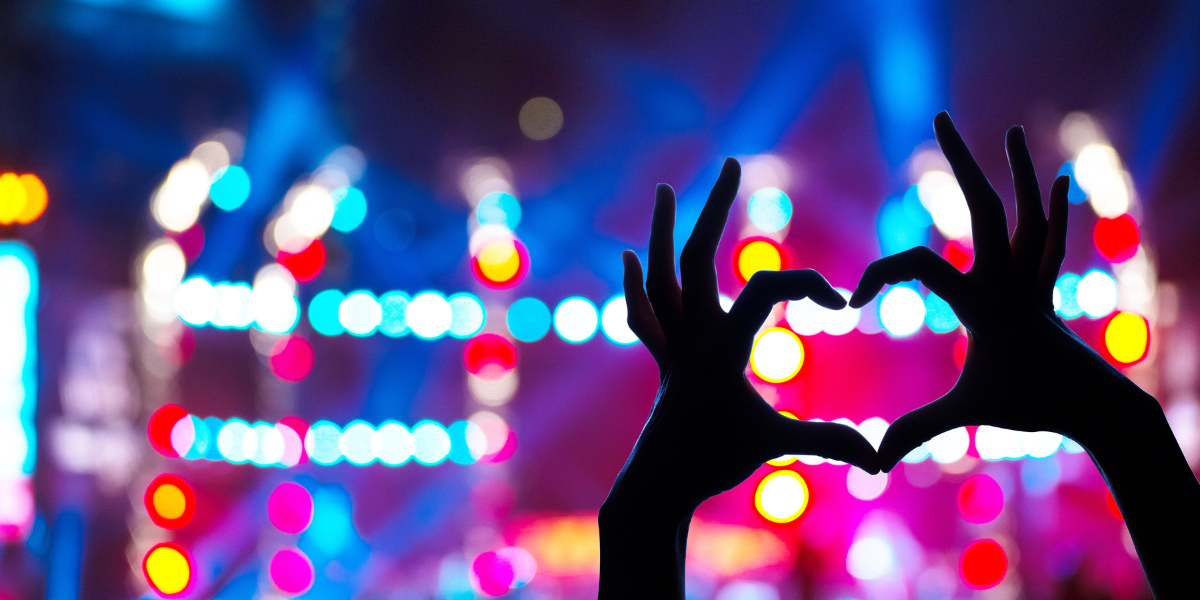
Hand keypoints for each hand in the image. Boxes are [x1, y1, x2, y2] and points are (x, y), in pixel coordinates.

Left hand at [611, 158, 878, 513]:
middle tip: (730, 164)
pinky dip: (636, 283)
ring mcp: (671, 345)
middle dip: (713, 208)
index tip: (843, 306)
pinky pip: (644, 312)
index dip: (811, 285)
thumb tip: (882, 457)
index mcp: (723, 348)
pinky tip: (628, 258)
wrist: (656, 487)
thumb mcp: (777, 448)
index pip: (767, 288)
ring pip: (659, 276)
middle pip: (696, 257)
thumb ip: (828, 442)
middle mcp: (691, 337)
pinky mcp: (662, 359)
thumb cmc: (715, 464)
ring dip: (660, 231)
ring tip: (663, 191)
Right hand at [848, 112, 1150, 469]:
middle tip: (940, 119)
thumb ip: (918, 429)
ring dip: (1015, 172)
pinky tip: (1055, 183)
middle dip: (960, 162)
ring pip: (1024, 212)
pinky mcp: (1045, 289)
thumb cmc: (1030, 407)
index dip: (876, 275)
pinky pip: (1050, 237)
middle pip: (983, 207)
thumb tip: (873, 460)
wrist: (1098, 407)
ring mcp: (1032, 280)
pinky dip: (1050, 208)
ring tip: (1011, 133)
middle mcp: (1010, 279)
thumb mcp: (968, 416)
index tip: (851, 304)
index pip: (918, 265)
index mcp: (982, 302)